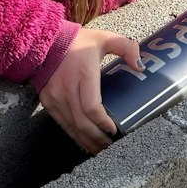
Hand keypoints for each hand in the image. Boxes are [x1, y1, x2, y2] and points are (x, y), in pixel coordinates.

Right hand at [38, 26, 141, 153]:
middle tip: (111, 146)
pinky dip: (74, 136)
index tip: (114, 130)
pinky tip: (84, 143)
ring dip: (87, 140)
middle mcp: (67, 88)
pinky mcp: (48, 101)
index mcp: (83, 73)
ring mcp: (55, 97)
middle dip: (98, 138)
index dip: (103, 123)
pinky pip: (62, 124)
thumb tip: (141, 66)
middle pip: (83, 122)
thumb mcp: (104, 38)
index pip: (92, 107)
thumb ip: (126, 47)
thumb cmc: (77, 41)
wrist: (45, 41)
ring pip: (72, 127)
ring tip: (101, 149)